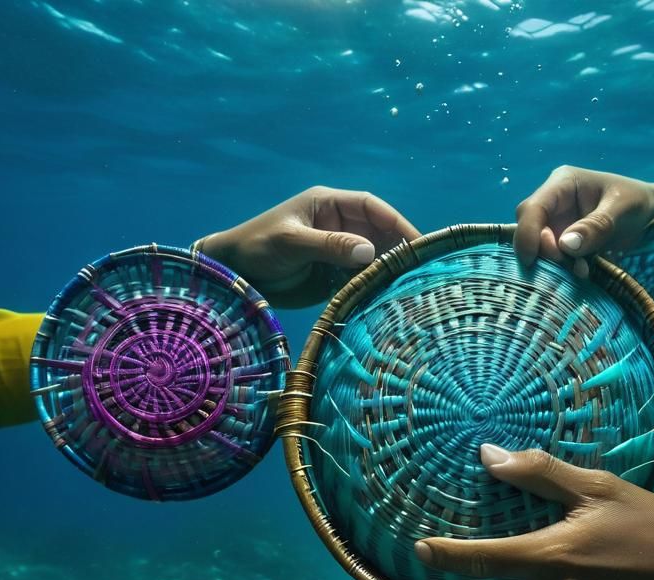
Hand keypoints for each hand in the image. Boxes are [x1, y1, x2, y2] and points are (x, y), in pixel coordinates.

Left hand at [200, 186, 419, 306]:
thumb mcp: (293, 242)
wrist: (235, 276)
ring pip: (372, 259)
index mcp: (328, 206)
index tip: (416, 243)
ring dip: (387, 272)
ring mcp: (337, 253)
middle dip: (397, 250)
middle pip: (378, 235)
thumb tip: (370, 252)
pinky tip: (385, 300)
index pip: (371, 208)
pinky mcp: (332, 277)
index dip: (396, 223)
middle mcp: (338, 226)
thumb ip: (331, 245)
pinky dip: (372, 288)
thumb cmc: (256, 247)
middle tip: (418, 272)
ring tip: (406, 289)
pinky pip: (360, 280)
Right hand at [515, 167, 653, 275]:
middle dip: (544, 251)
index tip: (531, 259)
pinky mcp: (565, 244)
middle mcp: (555, 204)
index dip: (526, 233)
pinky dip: (564, 269)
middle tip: (570, 265)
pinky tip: (584, 271)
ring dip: (555, 264)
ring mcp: (559, 225)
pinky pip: (555, 259)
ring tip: (583, 270)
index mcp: (564, 184)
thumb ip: (596, 226)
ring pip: (540, 248)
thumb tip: (566, 245)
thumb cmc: (639, 202)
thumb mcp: (622, 209)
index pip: (532, 208)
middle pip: (531, 230)